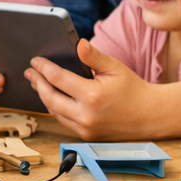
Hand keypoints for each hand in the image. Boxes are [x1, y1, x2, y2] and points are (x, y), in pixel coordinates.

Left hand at [25, 39, 147, 139]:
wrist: (150, 116)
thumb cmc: (132, 89)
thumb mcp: (115, 67)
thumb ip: (94, 56)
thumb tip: (78, 44)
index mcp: (92, 95)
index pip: (58, 79)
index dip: (44, 68)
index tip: (35, 61)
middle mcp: (86, 115)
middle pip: (50, 97)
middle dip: (37, 83)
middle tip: (30, 72)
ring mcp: (85, 128)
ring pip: (54, 111)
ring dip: (43, 96)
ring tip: (37, 82)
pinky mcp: (86, 136)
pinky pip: (63, 121)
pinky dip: (55, 108)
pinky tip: (51, 97)